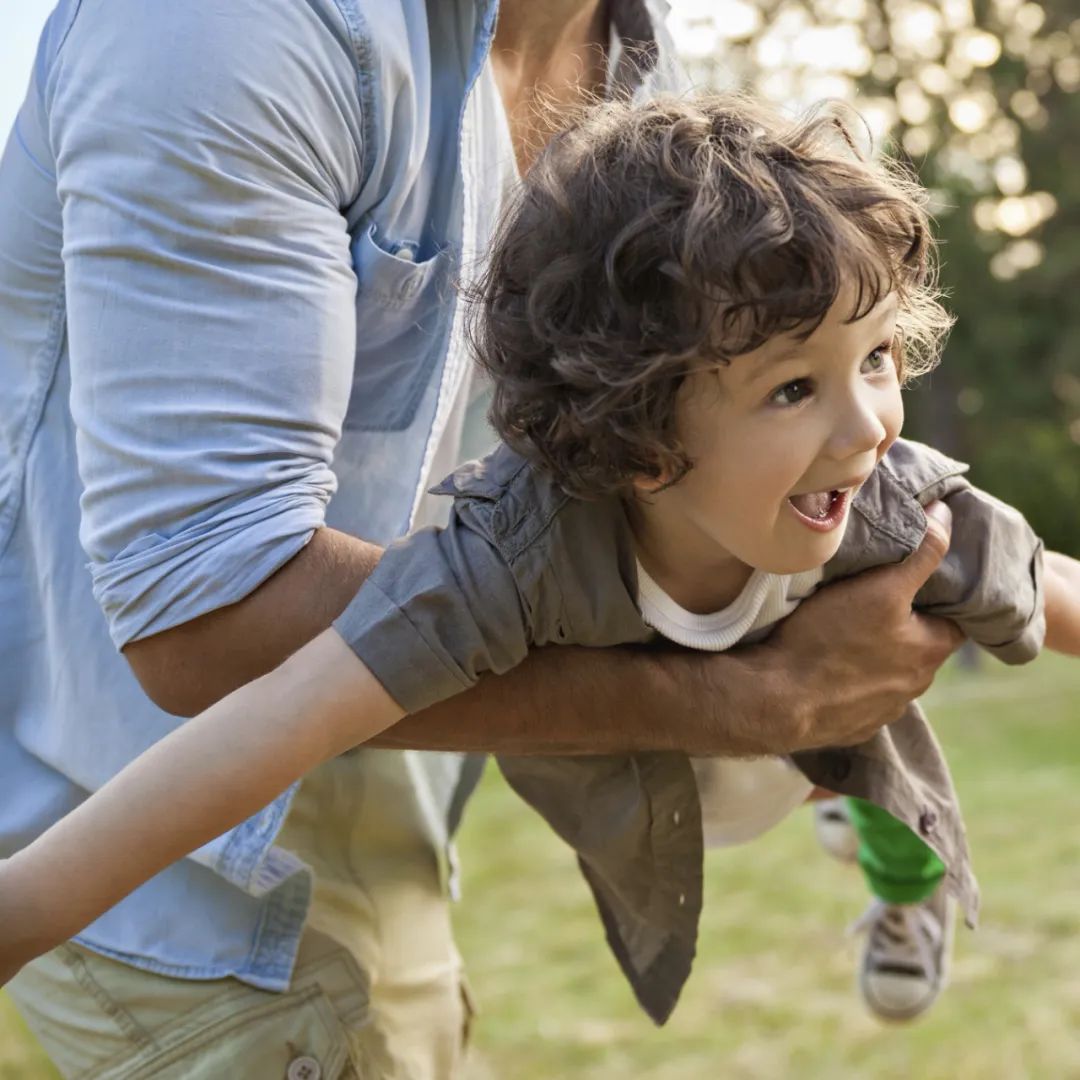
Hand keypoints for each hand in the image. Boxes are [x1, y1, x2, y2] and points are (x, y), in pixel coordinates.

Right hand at [731, 501, 964, 752]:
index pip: (955, 619)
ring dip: (876, 657)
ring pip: (889, 674)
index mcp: (930, 653)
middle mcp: (914, 687)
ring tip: (846, 633)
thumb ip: (920, 553)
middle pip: (919, 647)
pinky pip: (859, 699)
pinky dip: (849, 683)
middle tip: (876, 601)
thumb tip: (947, 516)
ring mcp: (883, 711)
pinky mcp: (851, 726)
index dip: (940, 598)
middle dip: (904, 627)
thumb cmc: (830, 639)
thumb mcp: (880, 587)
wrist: (777, 700)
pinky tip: (827, 667)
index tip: (920, 581)